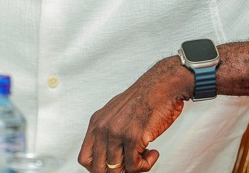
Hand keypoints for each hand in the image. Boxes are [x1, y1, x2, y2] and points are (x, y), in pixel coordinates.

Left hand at [77, 58, 192, 172]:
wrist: (163, 85)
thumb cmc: (145, 98)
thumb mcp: (117, 113)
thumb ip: (109, 132)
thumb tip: (110, 156)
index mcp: (97, 122)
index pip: (85, 158)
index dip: (98, 167)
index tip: (115, 165)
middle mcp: (103, 128)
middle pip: (98, 169)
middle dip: (117, 171)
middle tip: (132, 164)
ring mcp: (116, 133)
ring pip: (116, 171)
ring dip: (134, 169)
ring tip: (145, 156)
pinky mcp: (132, 137)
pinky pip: (134, 166)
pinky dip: (146, 165)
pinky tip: (153, 153)